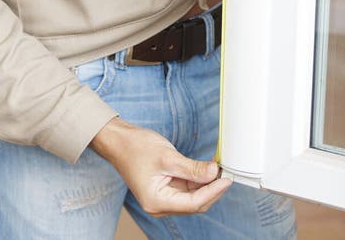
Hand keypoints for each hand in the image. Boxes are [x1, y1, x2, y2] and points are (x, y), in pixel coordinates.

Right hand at [89, 116, 231, 215]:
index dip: (212, 192)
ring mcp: (162, 197)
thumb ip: (191, 168)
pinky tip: (206, 169)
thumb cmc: (135, 147)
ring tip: (218, 170)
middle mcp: (160, 204)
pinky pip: (186, 188)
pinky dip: (197, 179)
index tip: (226, 179)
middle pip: (194, 203)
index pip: (193, 203)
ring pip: (192, 196)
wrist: (118, 140)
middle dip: (211, 189)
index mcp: (157, 201)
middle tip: (225, 173)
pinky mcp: (165, 188)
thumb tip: (214, 173)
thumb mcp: (167, 156)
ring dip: (206, 184)